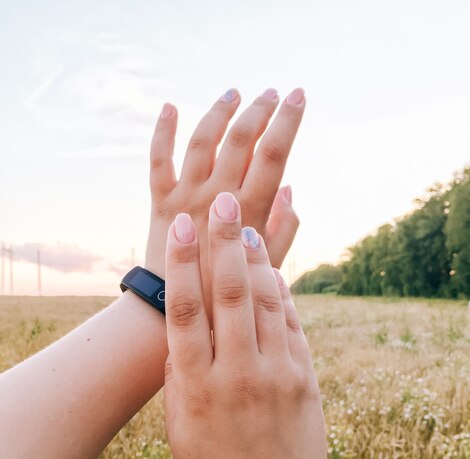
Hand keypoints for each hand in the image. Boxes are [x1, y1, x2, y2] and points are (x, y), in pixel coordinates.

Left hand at [145, 88, 304, 280]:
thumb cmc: (229, 292)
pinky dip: (163, 131)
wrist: (174, 309)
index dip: (288, 120)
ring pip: (203, 140)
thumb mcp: (270, 265)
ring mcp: (185, 196)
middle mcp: (216, 196)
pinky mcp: (160, 202)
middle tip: (272, 93)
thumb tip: (289, 187)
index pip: (273, 153)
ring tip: (234, 92)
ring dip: (220, 112)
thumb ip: (285, 226)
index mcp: (248, 211)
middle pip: (240, 139)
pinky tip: (170, 106)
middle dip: (259, 109)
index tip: (299, 96)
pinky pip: (158, 159)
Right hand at [163, 192, 329, 458]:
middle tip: (224, 202)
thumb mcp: (179, 427)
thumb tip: (183, 327)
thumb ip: (179, 374)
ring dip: (256, 260)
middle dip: (225, 242)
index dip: (183, 262)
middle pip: (229, 294)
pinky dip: (281, 293)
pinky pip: (292, 324)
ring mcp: (276, 375)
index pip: (186, 311)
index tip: (184, 224)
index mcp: (195, 388)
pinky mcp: (305, 379)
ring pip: (265, 303)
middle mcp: (237, 375)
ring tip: (249, 227)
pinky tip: (272, 271)